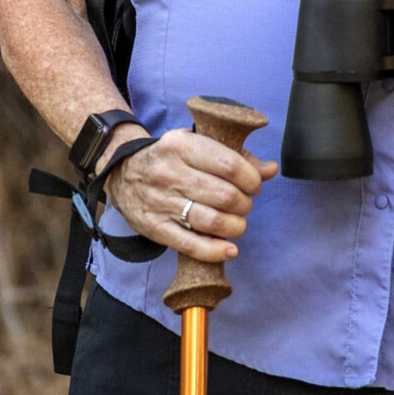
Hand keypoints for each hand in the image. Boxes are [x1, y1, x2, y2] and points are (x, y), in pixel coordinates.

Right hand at [103, 126, 279, 263]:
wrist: (123, 172)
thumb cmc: (170, 157)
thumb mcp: (197, 144)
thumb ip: (235, 156)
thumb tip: (270, 170)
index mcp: (182, 145)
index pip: (229, 164)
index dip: (251, 179)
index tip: (255, 184)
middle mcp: (169, 173)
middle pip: (224, 195)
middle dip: (245, 203)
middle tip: (246, 204)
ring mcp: (160, 202)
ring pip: (210, 221)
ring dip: (235, 226)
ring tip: (238, 223)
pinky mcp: (154, 227)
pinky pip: (189, 244)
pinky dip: (215, 250)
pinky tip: (230, 249)